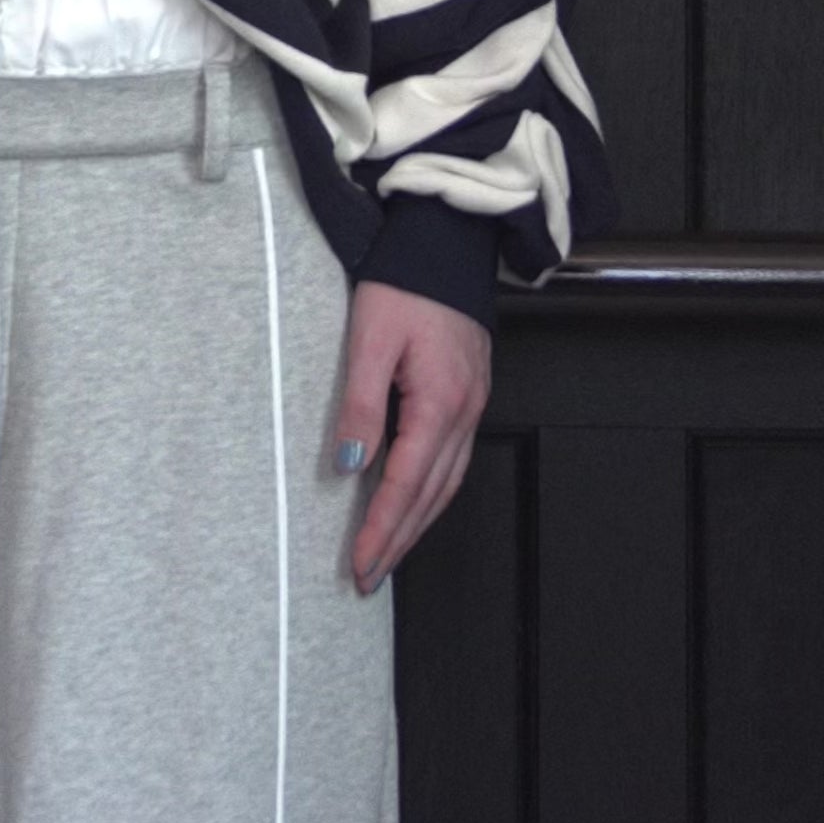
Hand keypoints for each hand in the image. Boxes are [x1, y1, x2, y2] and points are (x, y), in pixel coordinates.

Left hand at [334, 279, 490, 593]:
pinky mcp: (469, 395)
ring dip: (417, 523)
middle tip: (369, 577)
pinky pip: (453, 461)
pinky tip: (415, 502)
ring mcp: (472, 406)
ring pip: (447, 484)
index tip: (360, 566)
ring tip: (389, 553)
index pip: (405, 484)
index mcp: (439, 403)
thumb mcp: (370, 339)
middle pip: (431, 496)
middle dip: (399, 541)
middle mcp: (464, 413)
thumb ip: (361, 404)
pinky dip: (432, 493)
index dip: (382, 530)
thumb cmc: (404, 285)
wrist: (446, 245)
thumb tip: (351, 465)